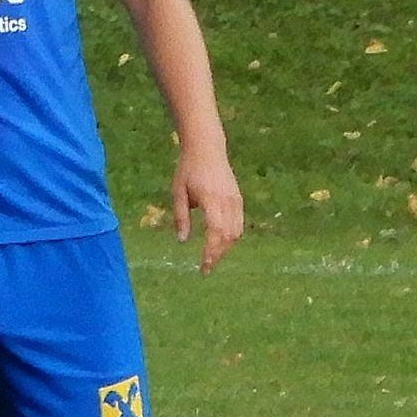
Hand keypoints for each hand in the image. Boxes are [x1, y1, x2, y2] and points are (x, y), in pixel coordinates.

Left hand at [168, 140, 245, 269]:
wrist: (207, 148)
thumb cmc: (188, 169)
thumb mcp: (178, 192)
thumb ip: (181, 217)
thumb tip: (182, 241)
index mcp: (211, 200)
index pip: (214, 232)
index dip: (210, 252)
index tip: (203, 267)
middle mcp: (227, 201)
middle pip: (228, 236)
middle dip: (218, 255)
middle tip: (206, 268)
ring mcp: (236, 200)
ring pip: (236, 231)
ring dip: (225, 248)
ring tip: (212, 258)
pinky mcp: (238, 198)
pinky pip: (239, 223)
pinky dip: (231, 236)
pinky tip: (221, 244)